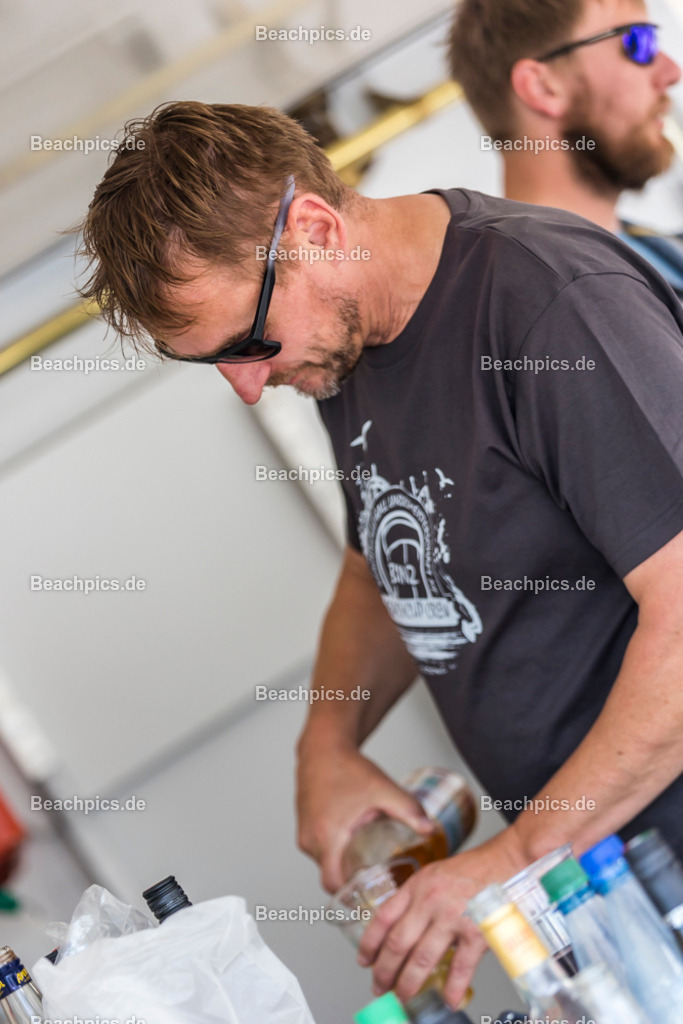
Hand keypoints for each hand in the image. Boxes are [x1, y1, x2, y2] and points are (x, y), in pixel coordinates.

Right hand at [296, 745, 433, 892]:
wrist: (322, 748)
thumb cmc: (347, 767)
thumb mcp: (382, 789)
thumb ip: (408, 810)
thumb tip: (430, 830)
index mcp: (327, 836)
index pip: (334, 884)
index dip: (353, 895)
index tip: (373, 895)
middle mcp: (311, 839)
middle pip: (330, 876)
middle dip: (353, 882)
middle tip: (378, 880)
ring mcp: (304, 833)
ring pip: (324, 863)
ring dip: (343, 865)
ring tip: (368, 860)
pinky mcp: (304, 826)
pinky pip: (319, 850)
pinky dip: (335, 852)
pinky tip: (353, 843)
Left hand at [357, 829, 528, 1006]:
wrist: (508, 861)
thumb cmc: (474, 869)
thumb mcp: (435, 875)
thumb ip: (418, 899)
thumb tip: (403, 929)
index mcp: (417, 886)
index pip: (383, 917)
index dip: (370, 943)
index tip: (364, 961)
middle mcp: (429, 901)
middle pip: (397, 943)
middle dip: (384, 971)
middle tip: (379, 986)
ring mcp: (452, 916)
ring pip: (421, 958)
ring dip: (409, 983)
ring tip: (404, 996)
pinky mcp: (476, 931)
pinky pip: (460, 967)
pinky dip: (453, 988)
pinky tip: (448, 1000)